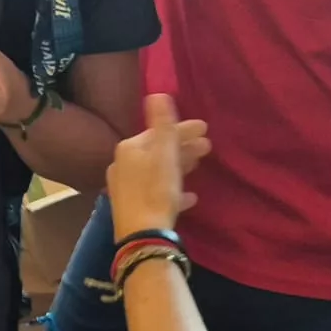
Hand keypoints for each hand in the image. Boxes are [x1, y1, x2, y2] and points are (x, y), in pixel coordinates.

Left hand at [108, 94, 210, 234]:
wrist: (142, 236)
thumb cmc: (156, 190)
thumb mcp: (164, 155)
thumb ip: (163, 124)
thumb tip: (158, 93)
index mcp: (129, 148)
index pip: (159, 132)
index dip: (184, 129)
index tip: (206, 129)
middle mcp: (122, 164)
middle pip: (157, 151)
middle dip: (182, 147)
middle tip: (208, 147)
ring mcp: (125, 187)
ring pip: (156, 170)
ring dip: (179, 166)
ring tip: (199, 165)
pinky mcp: (132, 208)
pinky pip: (156, 193)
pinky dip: (173, 190)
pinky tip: (190, 197)